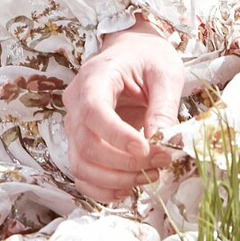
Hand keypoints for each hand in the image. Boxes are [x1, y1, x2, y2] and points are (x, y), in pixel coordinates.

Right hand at [62, 18, 182, 203]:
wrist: (132, 51)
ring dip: (116, 180)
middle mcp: (76, 102)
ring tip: (151, 175)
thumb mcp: (164, 74)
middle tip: (161, 162)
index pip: (93, 111)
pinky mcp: (81, 143)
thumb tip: (161, 143)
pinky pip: (82, 175)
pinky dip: (103, 189)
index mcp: (95, 76)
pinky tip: (129, 188)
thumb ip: (163, 107)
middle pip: (87, 145)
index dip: (117, 136)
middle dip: (125, 164)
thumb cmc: (148, 57)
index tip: (146, 149)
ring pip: (82, 165)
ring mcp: (75, 124)